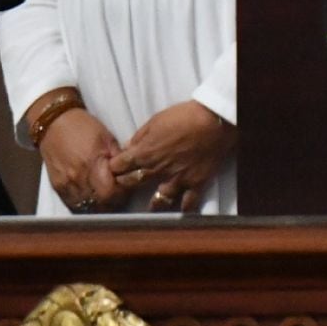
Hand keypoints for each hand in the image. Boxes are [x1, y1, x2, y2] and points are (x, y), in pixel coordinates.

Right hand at [39, 109, 126, 212]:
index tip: (125, 188)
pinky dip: (84, 205)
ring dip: (98, 205)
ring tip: (104, 197)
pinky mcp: (57, 187)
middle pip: (99, 204)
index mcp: (92, 164)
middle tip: (117, 194)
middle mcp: (78, 177)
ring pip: (86, 208)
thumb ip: (118, 158)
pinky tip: (90, 197)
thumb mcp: (107, 137)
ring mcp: (66, 184)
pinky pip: (73, 205)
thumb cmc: (82, 126)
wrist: (54, 123)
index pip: (110, 193)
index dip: (120, 194)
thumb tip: (129, 173)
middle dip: (112, 202)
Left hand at [109, 101, 236, 213]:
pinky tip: (180, 209)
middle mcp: (158, 170)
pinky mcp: (195, 184)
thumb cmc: (183, 116)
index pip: (119, 166)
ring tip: (151, 206)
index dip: (114, 168)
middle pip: (133, 184)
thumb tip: (127, 147)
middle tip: (123, 187)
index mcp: (145, 152)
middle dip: (125, 185)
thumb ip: (139, 137)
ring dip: (152, 204)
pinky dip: (183, 207)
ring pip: (159, 200)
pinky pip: (187, 203)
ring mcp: (177, 180)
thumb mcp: (155, 120)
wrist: (214, 121)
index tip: (113, 169)